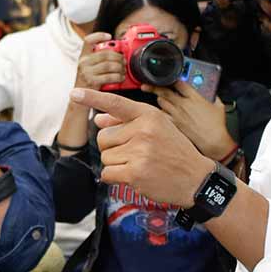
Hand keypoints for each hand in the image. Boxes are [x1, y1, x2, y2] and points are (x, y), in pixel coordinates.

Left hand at [71, 88, 213, 207]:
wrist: (196, 178)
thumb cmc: (174, 151)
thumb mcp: (157, 128)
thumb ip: (126, 122)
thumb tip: (98, 119)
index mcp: (148, 115)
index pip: (115, 103)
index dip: (92, 98)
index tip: (74, 92)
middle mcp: (143, 130)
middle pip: (103, 137)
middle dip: (113, 147)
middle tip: (136, 153)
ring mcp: (139, 152)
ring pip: (105, 156)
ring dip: (116, 164)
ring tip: (139, 165)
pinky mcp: (135, 173)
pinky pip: (107, 173)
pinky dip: (116, 178)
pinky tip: (134, 176)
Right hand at [74, 32, 125, 89]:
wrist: (79, 99)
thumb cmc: (88, 83)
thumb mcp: (89, 68)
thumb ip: (98, 59)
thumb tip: (118, 52)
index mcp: (83, 56)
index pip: (88, 41)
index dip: (99, 36)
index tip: (109, 36)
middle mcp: (83, 62)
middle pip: (105, 54)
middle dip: (118, 57)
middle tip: (124, 61)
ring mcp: (86, 72)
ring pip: (109, 65)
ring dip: (120, 67)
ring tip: (123, 70)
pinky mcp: (91, 81)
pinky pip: (109, 76)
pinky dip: (118, 77)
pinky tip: (121, 78)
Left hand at [146, 80, 234, 160]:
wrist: (214, 142)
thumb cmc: (217, 126)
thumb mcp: (218, 106)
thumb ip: (213, 97)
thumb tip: (211, 94)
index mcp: (194, 97)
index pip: (178, 83)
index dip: (171, 79)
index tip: (166, 79)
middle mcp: (183, 105)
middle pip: (164, 91)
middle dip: (153, 87)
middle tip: (146, 86)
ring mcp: (177, 115)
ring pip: (160, 103)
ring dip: (159, 100)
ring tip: (158, 100)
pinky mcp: (174, 125)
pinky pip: (161, 116)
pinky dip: (159, 114)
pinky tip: (160, 115)